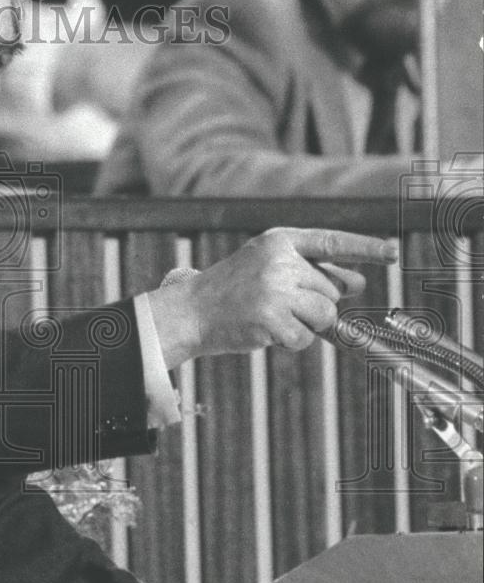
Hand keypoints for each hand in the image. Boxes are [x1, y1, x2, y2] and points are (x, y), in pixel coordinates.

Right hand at [147, 228, 397, 366]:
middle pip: (331, 291)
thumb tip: (359, 283)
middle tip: (275, 304)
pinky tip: (264, 331)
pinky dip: (290, 342)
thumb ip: (313, 272)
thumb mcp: (271, 269)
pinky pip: (305, 338)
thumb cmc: (233, 290)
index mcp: (279, 240)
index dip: (366, 249)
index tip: (393, 253)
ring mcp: (274, 289)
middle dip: (313, 305)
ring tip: (270, 316)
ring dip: (304, 325)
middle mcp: (279, 260)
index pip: (332, 242)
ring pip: (324, 315)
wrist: (190, 311)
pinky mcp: (270, 318)